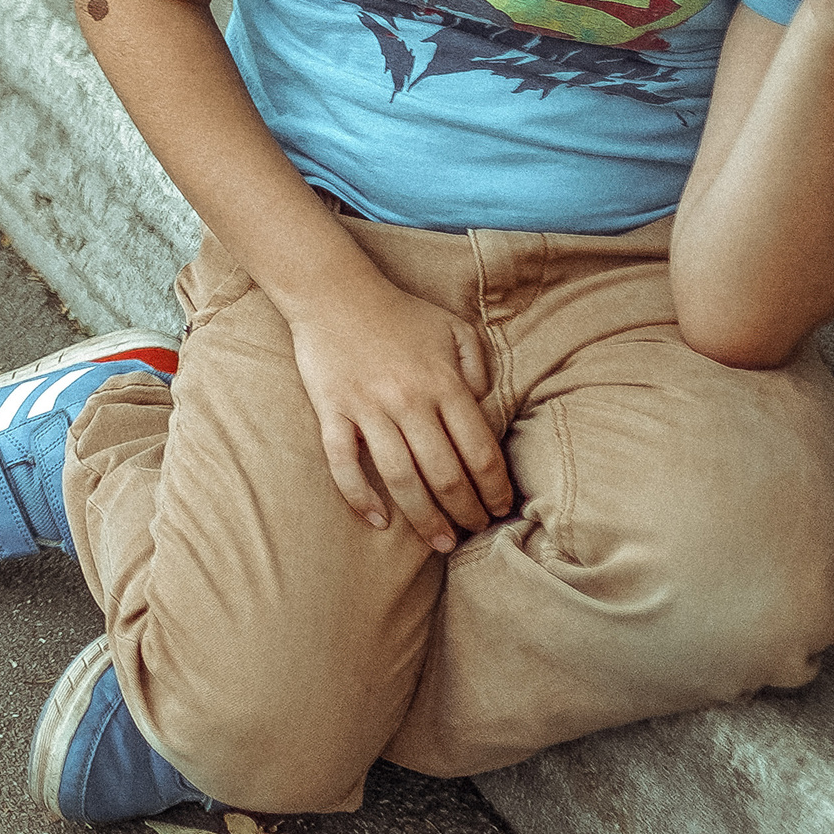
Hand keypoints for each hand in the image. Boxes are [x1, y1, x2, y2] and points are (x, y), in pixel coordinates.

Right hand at [285, 272, 513, 552]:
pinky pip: (343, 464)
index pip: (480, 452)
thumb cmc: (399, 313)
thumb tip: (485, 412)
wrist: (333, 291)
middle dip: (466, 513)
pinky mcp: (332, 411)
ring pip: (401, 479)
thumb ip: (478, 369)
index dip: (495, 489)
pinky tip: (377, 521)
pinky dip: (359, 497)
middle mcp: (409, 400)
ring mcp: (368, 408)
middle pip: (445, 475)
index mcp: (444, 382)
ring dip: (424, 519)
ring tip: (440, 542)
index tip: (500, 510)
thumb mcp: (454, 328)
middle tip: (474, 533)